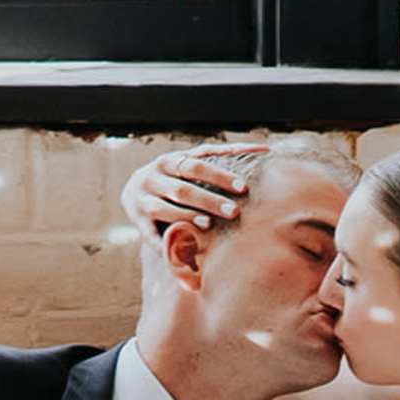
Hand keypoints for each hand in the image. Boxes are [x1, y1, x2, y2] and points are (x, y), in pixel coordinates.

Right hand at [121, 138, 266, 240]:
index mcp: (170, 160)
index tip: (242, 187)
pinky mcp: (136, 220)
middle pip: (183, 188)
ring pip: (163, 208)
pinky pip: (148, 233)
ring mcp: (141, 198)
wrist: (133, 191)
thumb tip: (266, 148)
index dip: (219, 175)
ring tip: (209, 225)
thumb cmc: (175, 176)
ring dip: (187, 217)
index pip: (196, 165)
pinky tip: (180, 252)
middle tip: (234, 211)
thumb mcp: (190, 162)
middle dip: (209, 200)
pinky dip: (162, 243)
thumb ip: (221, 156)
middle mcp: (153, 177)